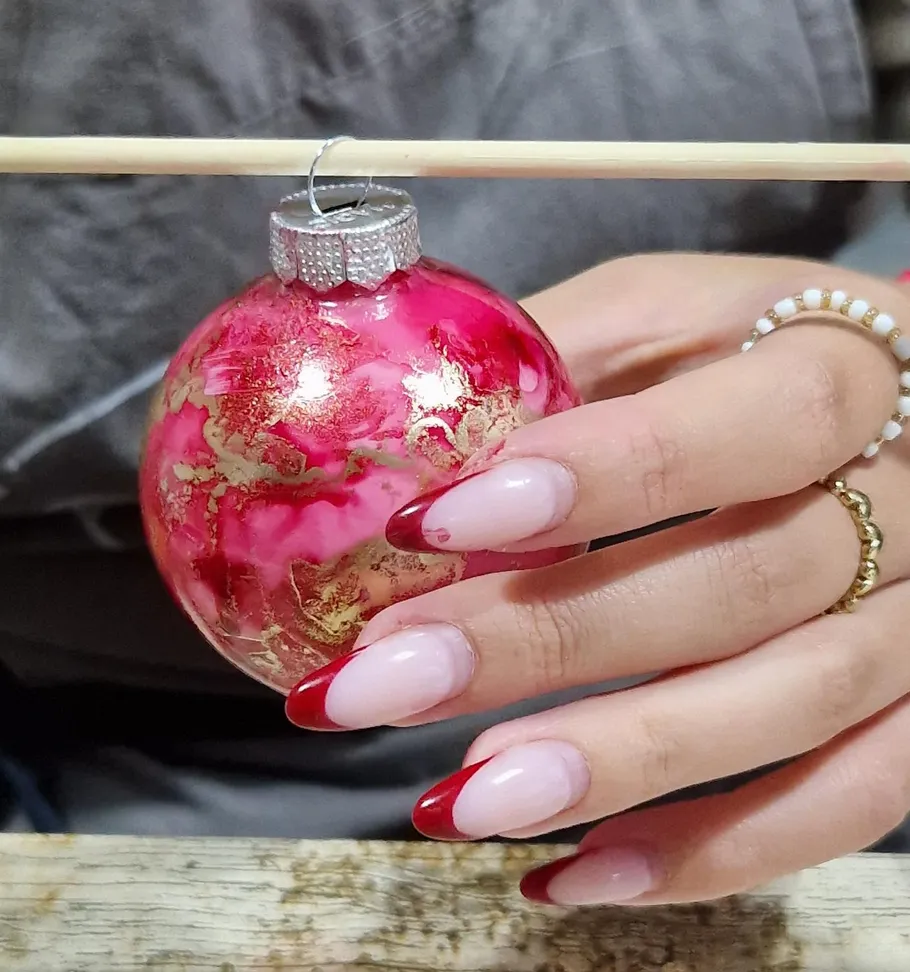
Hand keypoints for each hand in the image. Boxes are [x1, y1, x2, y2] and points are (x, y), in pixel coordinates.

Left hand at [286, 255, 909, 906]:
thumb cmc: (760, 349)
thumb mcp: (673, 313)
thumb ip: (564, 354)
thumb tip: (412, 442)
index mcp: (848, 367)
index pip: (755, 425)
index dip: (602, 475)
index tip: (432, 522)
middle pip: (745, 585)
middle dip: (549, 641)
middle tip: (383, 681)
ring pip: (793, 704)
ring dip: (617, 762)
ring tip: (461, 797)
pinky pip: (851, 800)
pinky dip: (715, 849)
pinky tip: (577, 871)